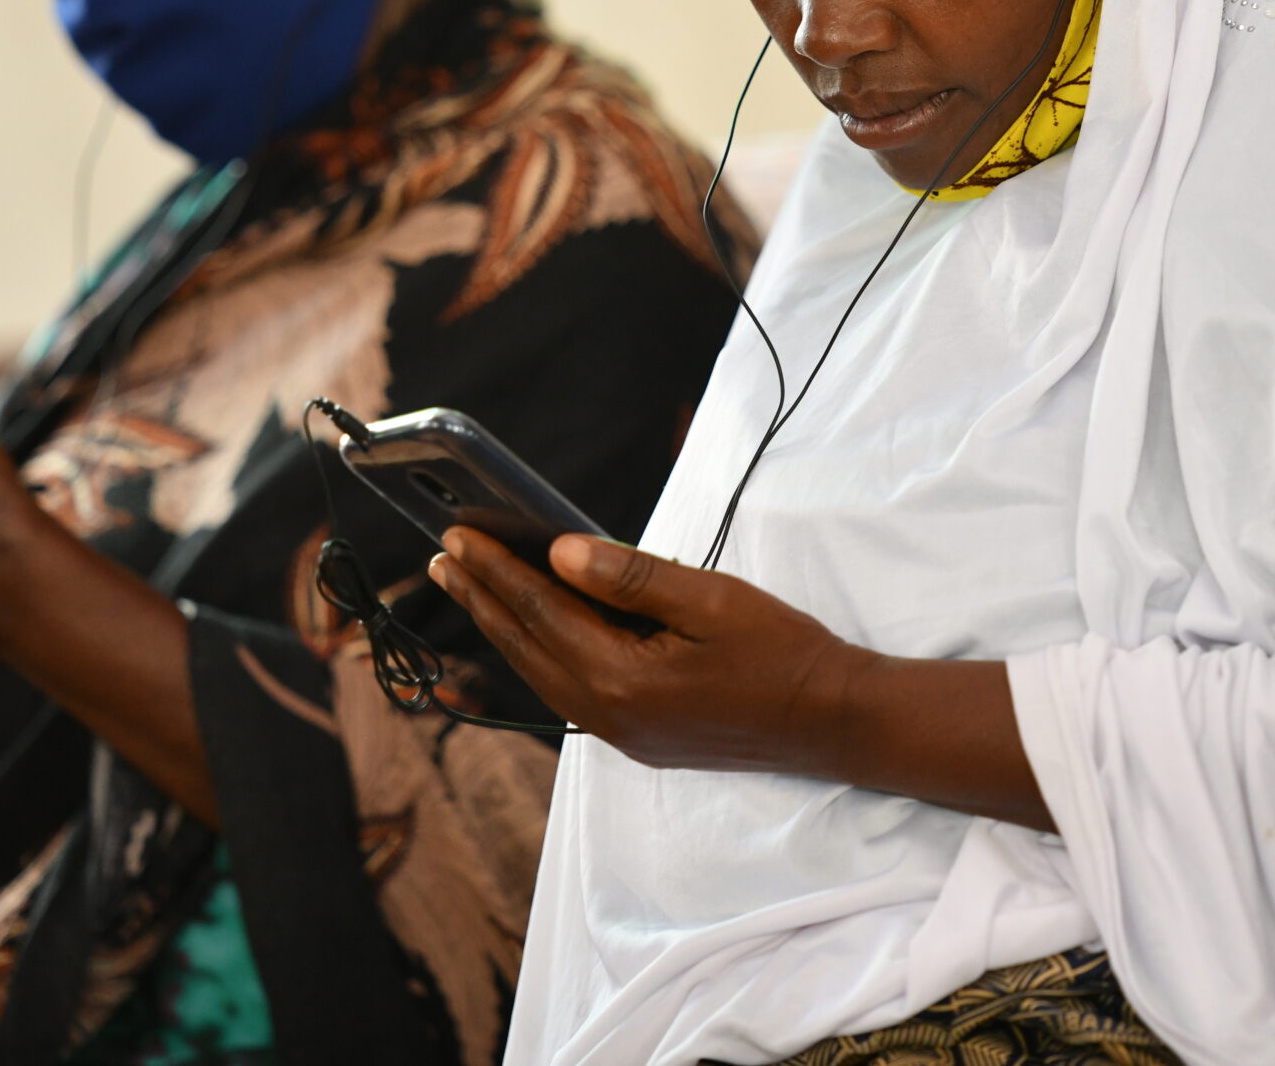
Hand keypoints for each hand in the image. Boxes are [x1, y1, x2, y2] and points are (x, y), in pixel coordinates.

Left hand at [427, 528, 871, 773]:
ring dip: (504, 628)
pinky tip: (533, 633)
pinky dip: (540, 654)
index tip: (458, 536)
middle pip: (527, 647)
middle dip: (484, 598)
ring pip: (542, 674)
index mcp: (622, 678)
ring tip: (472, 590)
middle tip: (444, 559)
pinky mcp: (637, 737)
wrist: (830, 721)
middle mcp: (610, 715)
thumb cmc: (781, 653)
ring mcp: (622, 734)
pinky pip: (567, 691)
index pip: (541, 611)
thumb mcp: (710, 599)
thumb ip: (632, 578)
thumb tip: (561, 552)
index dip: (496, 570)